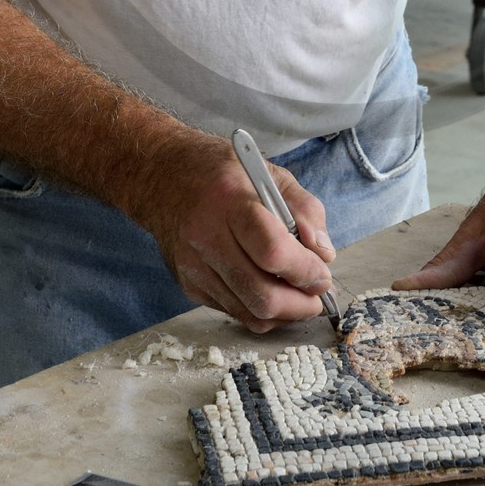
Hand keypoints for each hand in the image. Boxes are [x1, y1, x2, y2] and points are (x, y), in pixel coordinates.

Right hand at [139, 132, 335, 331]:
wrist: (160, 175)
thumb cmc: (221, 171)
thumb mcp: (270, 173)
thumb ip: (304, 209)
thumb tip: (324, 254)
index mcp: (230, 201)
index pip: (272, 251)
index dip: (305, 271)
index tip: (323, 274)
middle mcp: (206, 238)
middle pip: (261, 294)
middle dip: (301, 304)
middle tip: (317, 295)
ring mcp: (194, 266)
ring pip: (249, 313)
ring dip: (284, 313)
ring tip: (299, 295)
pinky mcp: (188, 284)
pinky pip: (234, 312)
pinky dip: (259, 310)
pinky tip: (271, 291)